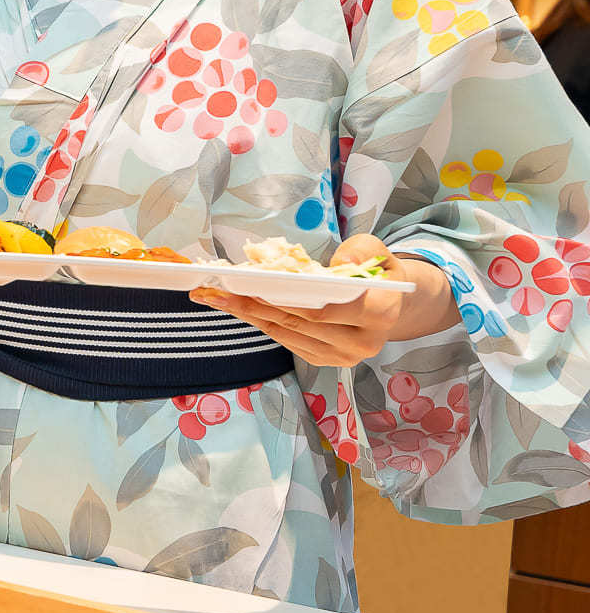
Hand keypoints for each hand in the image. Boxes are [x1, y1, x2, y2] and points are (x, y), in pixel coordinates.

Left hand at [191, 234, 458, 366]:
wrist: (394, 305)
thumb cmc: (380, 273)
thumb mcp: (379, 252)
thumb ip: (364, 250)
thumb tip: (341, 262)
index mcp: (380, 313)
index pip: (327, 311)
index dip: (289, 301)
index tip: (255, 287)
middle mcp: (364, 343)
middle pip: (300, 323)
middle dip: (257, 305)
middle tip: (220, 290)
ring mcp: (345, 357)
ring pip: (289, 335)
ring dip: (251, 316)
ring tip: (218, 298)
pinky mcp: (327, 362)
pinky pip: (288, 342)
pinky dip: (263, 325)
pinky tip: (240, 310)